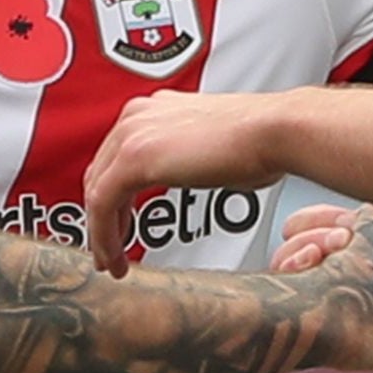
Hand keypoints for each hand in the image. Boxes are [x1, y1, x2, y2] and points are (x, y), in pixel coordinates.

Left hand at [82, 91, 294, 268]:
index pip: (116, 157)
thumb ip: (191, 159)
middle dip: (102, 218)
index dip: (112, 197)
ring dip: (102, 234)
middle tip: (109, 250)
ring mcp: (133, 134)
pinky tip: (115, 257)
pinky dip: (104, 236)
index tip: (120, 225)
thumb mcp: (212, 148)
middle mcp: (137, 116)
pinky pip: (102, 204)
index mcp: (155, 110)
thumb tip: (198, 175)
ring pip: (97, 193)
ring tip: (112, 262)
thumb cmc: (261, 141)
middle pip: (100, 174)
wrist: (274, 132)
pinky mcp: (134, 158)